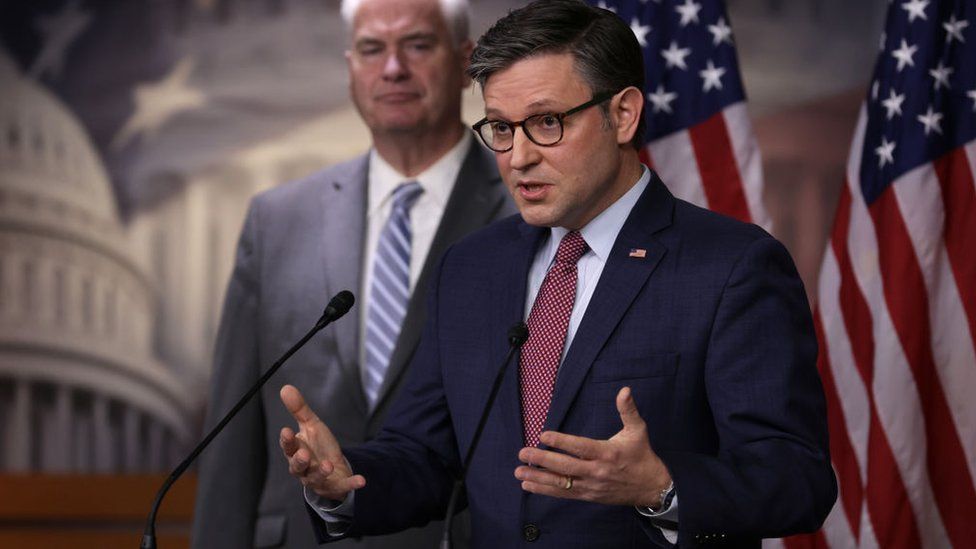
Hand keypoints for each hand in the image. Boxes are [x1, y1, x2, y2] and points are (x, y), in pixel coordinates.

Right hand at [279, 384, 365, 500]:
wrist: (333, 469)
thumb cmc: (317, 447)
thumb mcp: (311, 425)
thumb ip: (299, 409)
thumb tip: (286, 388)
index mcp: (296, 452)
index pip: (288, 447)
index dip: (287, 441)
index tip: (286, 431)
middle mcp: (304, 468)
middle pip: (297, 467)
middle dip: (299, 461)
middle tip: (303, 453)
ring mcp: (319, 480)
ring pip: (316, 478)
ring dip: (322, 472)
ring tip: (328, 465)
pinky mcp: (335, 487)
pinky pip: (343, 487)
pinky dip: (351, 484)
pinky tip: (362, 480)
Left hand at [514, 386, 670, 507]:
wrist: (652, 487)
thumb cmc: (642, 455)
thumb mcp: (638, 430)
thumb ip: (628, 410)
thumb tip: (624, 390)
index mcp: (608, 453)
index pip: (581, 447)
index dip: (562, 442)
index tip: (543, 436)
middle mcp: (597, 471)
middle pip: (566, 467)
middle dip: (542, 460)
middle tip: (522, 453)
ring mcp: (592, 486)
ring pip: (562, 483)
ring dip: (539, 478)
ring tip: (519, 472)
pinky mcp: (589, 496)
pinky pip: (565, 493)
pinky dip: (546, 490)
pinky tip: (529, 485)